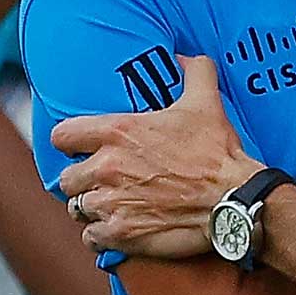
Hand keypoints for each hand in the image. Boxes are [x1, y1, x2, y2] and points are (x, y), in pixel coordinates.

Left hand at [54, 56, 263, 259]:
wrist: (233, 199)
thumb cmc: (217, 152)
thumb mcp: (206, 103)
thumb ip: (194, 72)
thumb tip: (185, 56)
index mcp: (118, 132)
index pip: (62, 136)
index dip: (69, 141)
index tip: (80, 147)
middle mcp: (107, 168)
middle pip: (66, 178)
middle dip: (82, 179)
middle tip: (101, 181)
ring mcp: (111, 203)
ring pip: (77, 208)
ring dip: (90, 207)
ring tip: (108, 206)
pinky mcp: (122, 234)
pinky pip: (91, 238)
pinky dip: (100, 235)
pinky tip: (114, 229)